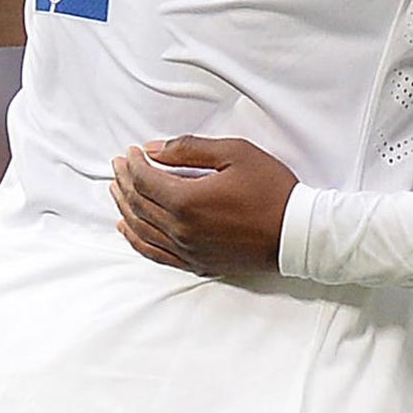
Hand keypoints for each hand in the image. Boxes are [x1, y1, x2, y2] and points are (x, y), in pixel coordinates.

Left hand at [111, 137, 298, 274]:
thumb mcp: (235, 153)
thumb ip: (190, 149)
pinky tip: (127, 229)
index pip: (145, 180)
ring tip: (116, 191)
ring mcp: (187, 250)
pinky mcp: (196, 263)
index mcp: (187, 201)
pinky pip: (155, 253)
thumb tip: (154, 149)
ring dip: (125, 208)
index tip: (130, 151)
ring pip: (142, 229)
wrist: (295, 233)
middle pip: (139, 204)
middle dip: (124, 181)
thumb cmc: (270, 189)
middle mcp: (180, 229)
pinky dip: (136, 240)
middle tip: (118, 166)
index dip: (133, 163)